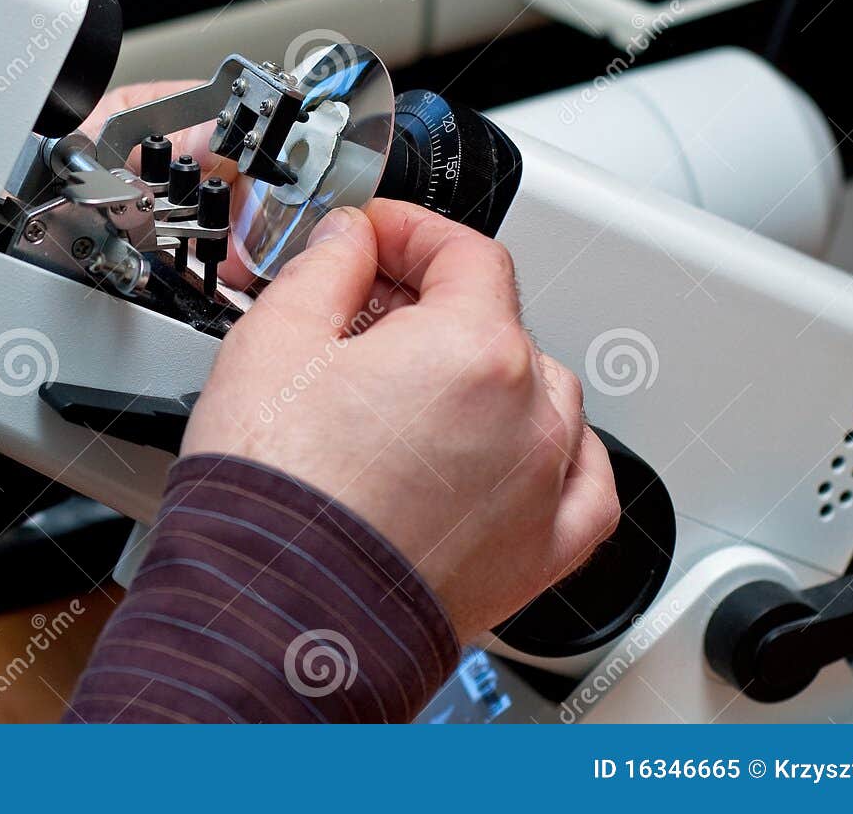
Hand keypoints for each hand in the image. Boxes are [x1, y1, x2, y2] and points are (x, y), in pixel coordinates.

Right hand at [182, 199, 620, 641]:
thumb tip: (350, 241)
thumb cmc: (276, 498)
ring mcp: (543, 487)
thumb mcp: (273, 341)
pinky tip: (511, 451)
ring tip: (415, 391)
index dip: (411, 233)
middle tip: (358, 318)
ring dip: (488, 377)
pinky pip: (580, 484)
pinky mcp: (540, 553)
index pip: (465, 253)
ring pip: (541, 397)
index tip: (375, 239)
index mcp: (472, 348)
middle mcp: (529, 414)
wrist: (277, 620)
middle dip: (429, 309)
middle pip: (497, 323)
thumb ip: (324, 267)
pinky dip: (552, 457)